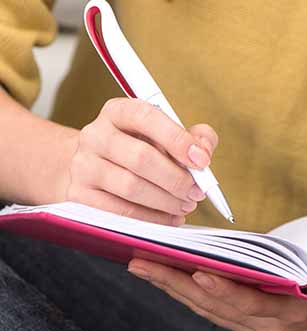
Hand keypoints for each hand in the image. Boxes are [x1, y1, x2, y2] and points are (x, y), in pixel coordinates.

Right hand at [65, 98, 217, 224]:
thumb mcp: (166, 135)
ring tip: (186, 205)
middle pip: (140, 158)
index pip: (146, 117)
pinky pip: (120, 212)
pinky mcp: (79, 195)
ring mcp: (84, 165)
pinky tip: (169, 218)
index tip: (202, 160)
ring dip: (166, 201)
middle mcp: (95, 135)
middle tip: (197, 192)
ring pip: (131, 187)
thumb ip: (194, 137)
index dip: (177, 139)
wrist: (94, 167)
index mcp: (118, 112)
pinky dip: (151, 218)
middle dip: (176, 179)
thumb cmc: (139, 149)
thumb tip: (204, 151)